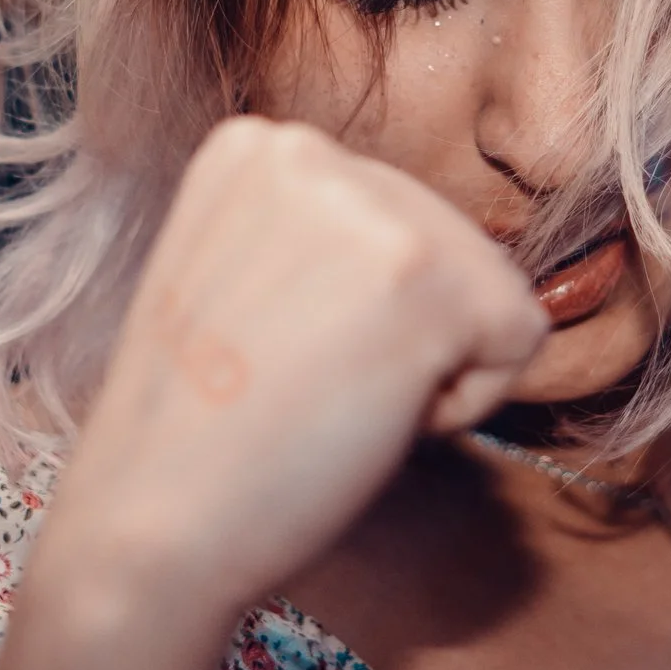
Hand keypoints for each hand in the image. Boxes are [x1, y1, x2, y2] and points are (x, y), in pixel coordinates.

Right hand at [34, 115, 549, 613]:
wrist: (149, 525)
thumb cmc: (202, 433)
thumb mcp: (246, 278)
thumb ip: (324, 237)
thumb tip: (437, 243)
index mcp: (257, 145)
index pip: (394, 215)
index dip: (359, 311)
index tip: (274, 355)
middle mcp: (309, 148)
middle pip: (451, 241)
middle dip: (405, 334)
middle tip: (303, 389)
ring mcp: (368, 206)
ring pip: (492, 287)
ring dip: (435, 366)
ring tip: (329, 399)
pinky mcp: (424, 275)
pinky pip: (521, 335)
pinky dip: (466, 402)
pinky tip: (369, 417)